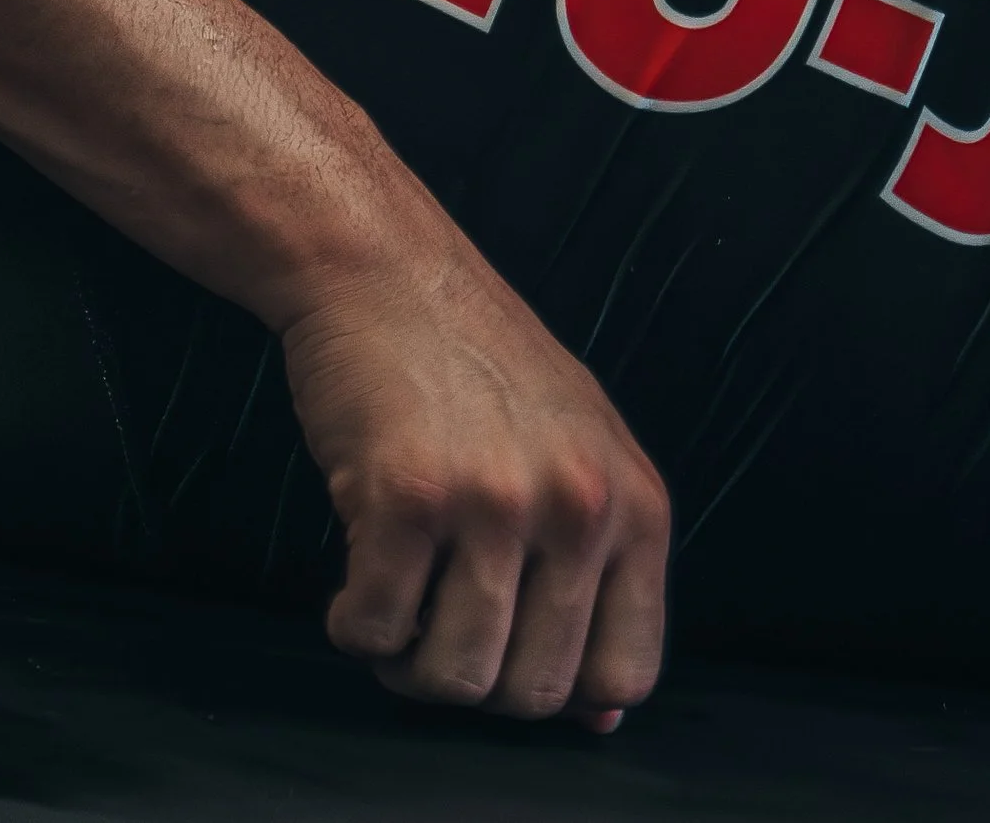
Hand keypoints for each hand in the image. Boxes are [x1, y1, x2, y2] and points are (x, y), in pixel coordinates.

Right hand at [278, 209, 668, 729]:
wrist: (387, 271)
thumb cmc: (480, 369)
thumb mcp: (581, 455)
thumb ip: (602, 576)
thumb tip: (604, 718)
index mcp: (636, 503)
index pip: (628, 672)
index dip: (561, 687)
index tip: (514, 650)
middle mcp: (580, 506)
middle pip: (534, 694)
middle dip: (474, 678)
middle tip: (437, 620)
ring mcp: (495, 501)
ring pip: (455, 680)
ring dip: (408, 662)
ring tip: (397, 598)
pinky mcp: (408, 497)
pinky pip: (375, 633)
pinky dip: (353, 624)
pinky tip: (356, 572)